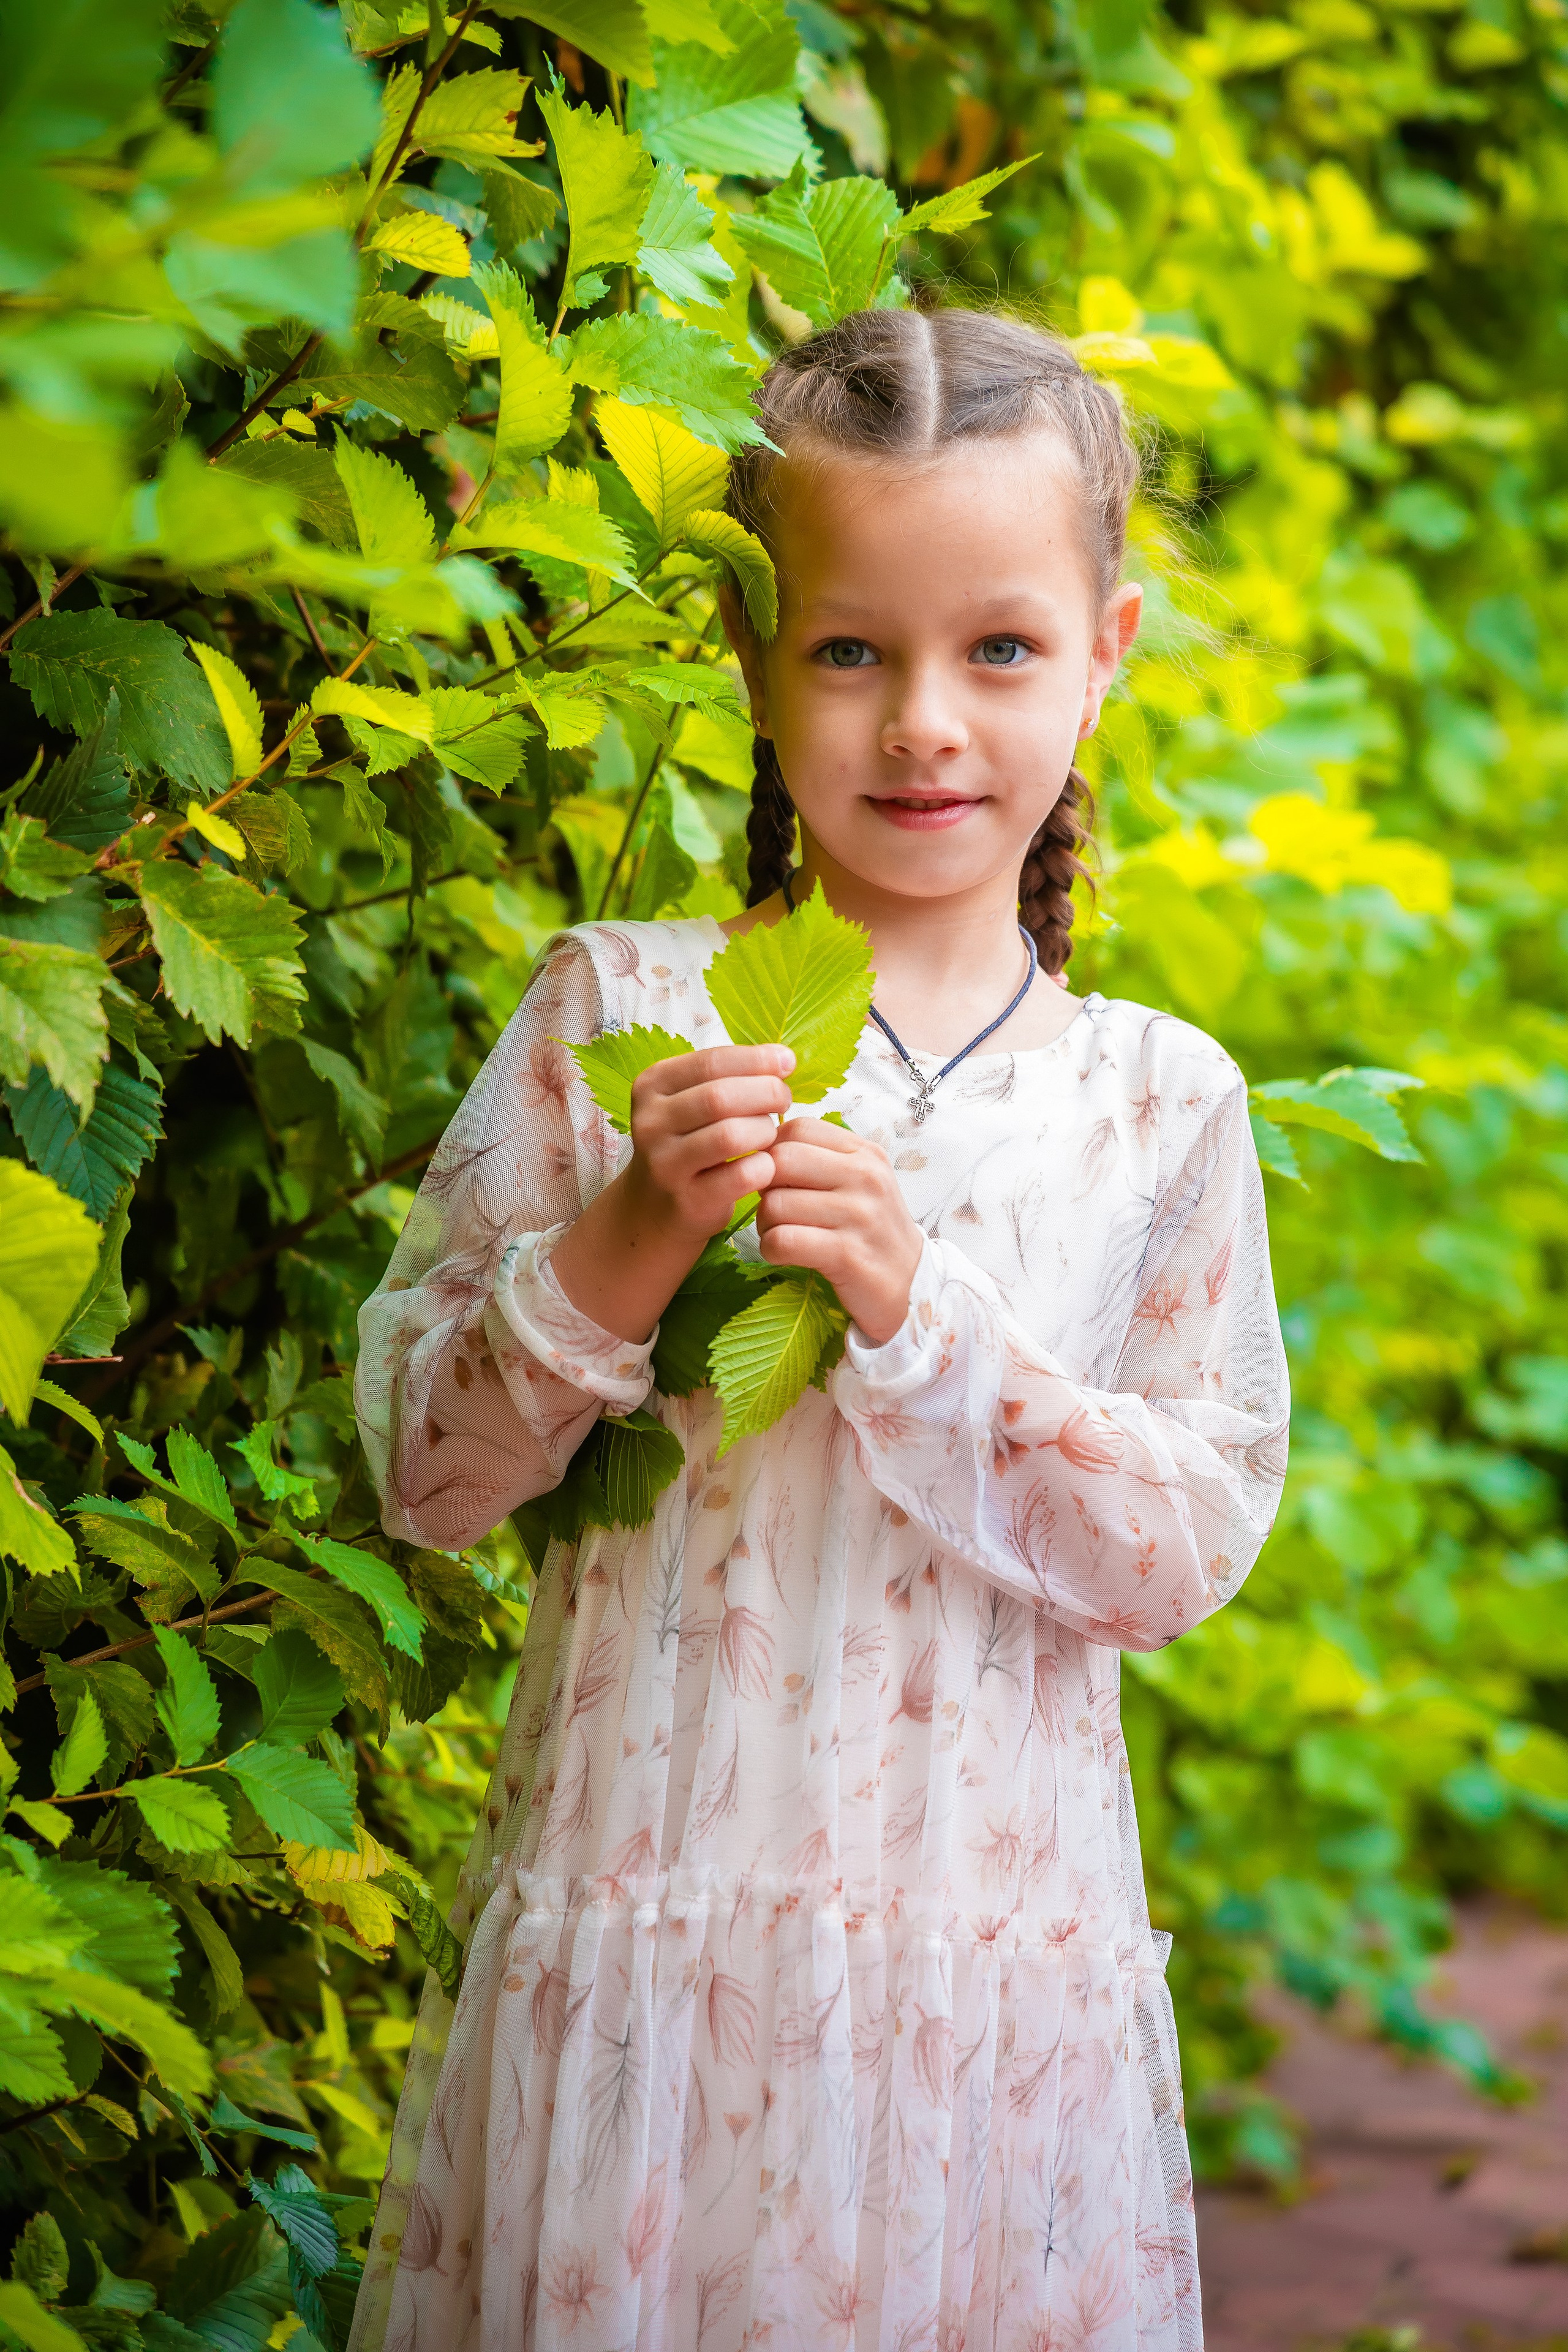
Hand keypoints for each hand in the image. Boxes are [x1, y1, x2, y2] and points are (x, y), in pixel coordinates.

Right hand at [550, 1044, 795, 1344]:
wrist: (654, 1207)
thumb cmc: (688, 1142)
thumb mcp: (690, 1101)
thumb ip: (728, 1076)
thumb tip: (783, 1059)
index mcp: (651, 1087)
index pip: (710, 1062)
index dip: (756, 1059)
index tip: (787, 1061)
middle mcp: (650, 1124)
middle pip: (720, 1097)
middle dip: (765, 1093)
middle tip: (784, 1099)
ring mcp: (665, 1165)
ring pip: (730, 1136)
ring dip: (765, 1130)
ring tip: (771, 1132)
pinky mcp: (687, 1201)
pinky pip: (741, 1176)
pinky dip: (764, 1166)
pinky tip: (767, 1164)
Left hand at [755, 1116, 922, 1345]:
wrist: (911, 1283)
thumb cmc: (871, 1229)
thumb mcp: (859, 1182)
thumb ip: (820, 1158)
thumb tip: (764, 1148)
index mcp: (865, 1153)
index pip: (798, 1128)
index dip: (772, 1151)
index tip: (778, 1178)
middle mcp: (865, 1177)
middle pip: (780, 1160)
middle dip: (762, 1187)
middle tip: (772, 1209)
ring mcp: (858, 1215)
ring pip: (775, 1203)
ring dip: (765, 1224)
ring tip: (780, 1234)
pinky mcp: (847, 1254)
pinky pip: (783, 1240)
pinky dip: (771, 1249)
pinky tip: (784, 1253)